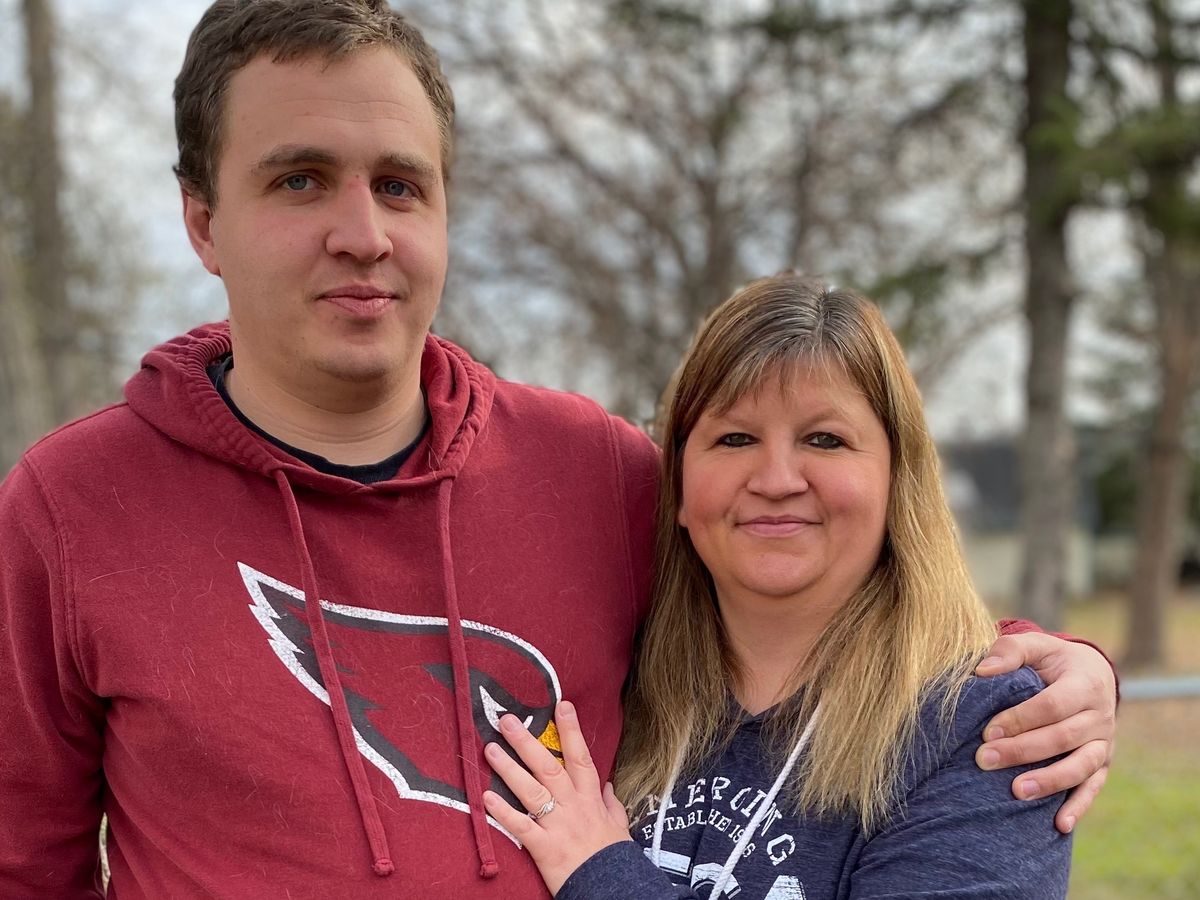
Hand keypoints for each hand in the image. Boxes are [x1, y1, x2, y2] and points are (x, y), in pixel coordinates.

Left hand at [483, 700, 632, 894]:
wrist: (611, 888)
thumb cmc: (614, 857)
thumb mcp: (619, 826)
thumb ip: (612, 803)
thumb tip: (608, 785)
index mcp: (591, 797)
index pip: (580, 756)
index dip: (571, 730)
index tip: (561, 704)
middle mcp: (573, 805)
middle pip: (548, 766)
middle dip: (526, 741)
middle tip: (506, 720)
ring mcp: (557, 825)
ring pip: (531, 790)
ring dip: (508, 768)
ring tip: (489, 748)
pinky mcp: (544, 847)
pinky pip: (521, 826)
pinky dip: (503, 812)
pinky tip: (487, 798)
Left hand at [974, 632, 1115, 833]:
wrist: (1091, 672)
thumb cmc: (1053, 660)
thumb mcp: (1037, 645)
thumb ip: (1011, 649)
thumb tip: (982, 671)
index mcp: (1084, 684)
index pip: (1052, 705)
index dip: (1020, 719)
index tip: (987, 731)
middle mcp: (1100, 716)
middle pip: (1062, 738)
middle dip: (1022, 751)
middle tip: (985, 760)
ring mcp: (1104, 743)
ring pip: (1081, 766)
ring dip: (1049, 781)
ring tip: (1016, 792)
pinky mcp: (1103, 764)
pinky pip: (1093, 788)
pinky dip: (1079, 807)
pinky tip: (1059, 825)